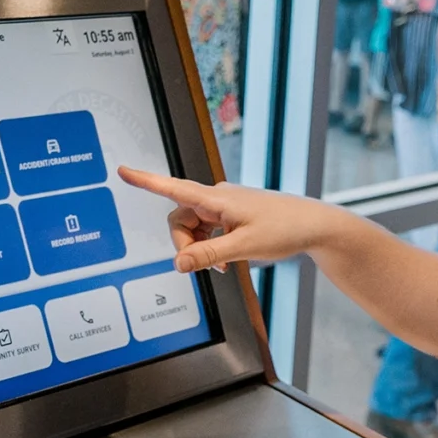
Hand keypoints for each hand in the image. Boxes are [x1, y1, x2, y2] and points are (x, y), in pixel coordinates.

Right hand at [117, 167, 330, 273]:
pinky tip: (228, 263)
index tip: (122, 171)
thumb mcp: (244, 247)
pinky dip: (212, 247)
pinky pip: (209, 231)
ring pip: (194, 228)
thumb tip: (178, 264)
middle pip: (180, 219)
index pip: (173, 188)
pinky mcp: (233, 215)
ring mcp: (225, 206)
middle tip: (206, 266)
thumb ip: (209, 256)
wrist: (315, 225)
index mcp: (217, 198)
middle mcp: (217, 197)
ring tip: (224, 266)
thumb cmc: (284, 230)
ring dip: (200, 249)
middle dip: (185, 244)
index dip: (146, 181)